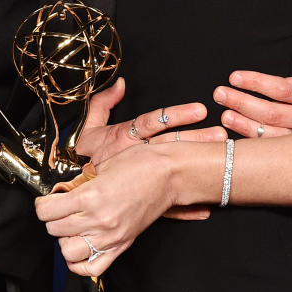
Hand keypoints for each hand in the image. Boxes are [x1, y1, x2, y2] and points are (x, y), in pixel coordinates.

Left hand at [35, 143, 177, 275]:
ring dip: (64, 239)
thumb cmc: (142, 164)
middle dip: (52, 218)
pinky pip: (92, 268)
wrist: (170, 174)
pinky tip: (79, 248)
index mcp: (91, 197)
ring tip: (70, 226)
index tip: (46, 200)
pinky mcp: (121, 245)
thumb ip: (79, 184)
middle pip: (54, 229)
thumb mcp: (102, 167)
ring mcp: (111, 237)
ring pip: (68, 251)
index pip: (47, 211)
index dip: (42, 204)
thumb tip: (61, 194)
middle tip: (59, 209)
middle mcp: (99, 221)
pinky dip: (79, 263)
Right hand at [76, 79, 225, 215]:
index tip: (199, 110)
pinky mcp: (142, 199)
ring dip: (196, 165)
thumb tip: (120, 83)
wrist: (69, 189)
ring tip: (220, 159)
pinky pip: (166, 205)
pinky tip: (205, 207)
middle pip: (170, 145)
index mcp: (124, 139)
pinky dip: (185, 208)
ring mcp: (140, 179)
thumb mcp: (89, 128)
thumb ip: (103, 102)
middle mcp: (135, 157)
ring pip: (172, 170)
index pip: (153, 123)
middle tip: (221, 135)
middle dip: (197, 140)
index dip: (176, 115)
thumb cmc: (81, 157)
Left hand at [213, 27, 291, 137]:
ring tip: (223, 114)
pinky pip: (272, 148)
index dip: (257, 83)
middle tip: (219, 93)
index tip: (234, 77)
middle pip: (273, 114)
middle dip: (243, 103)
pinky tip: (233, 132)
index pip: (284, 90)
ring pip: (271, 135)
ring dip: (244, 124)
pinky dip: (251, 140)